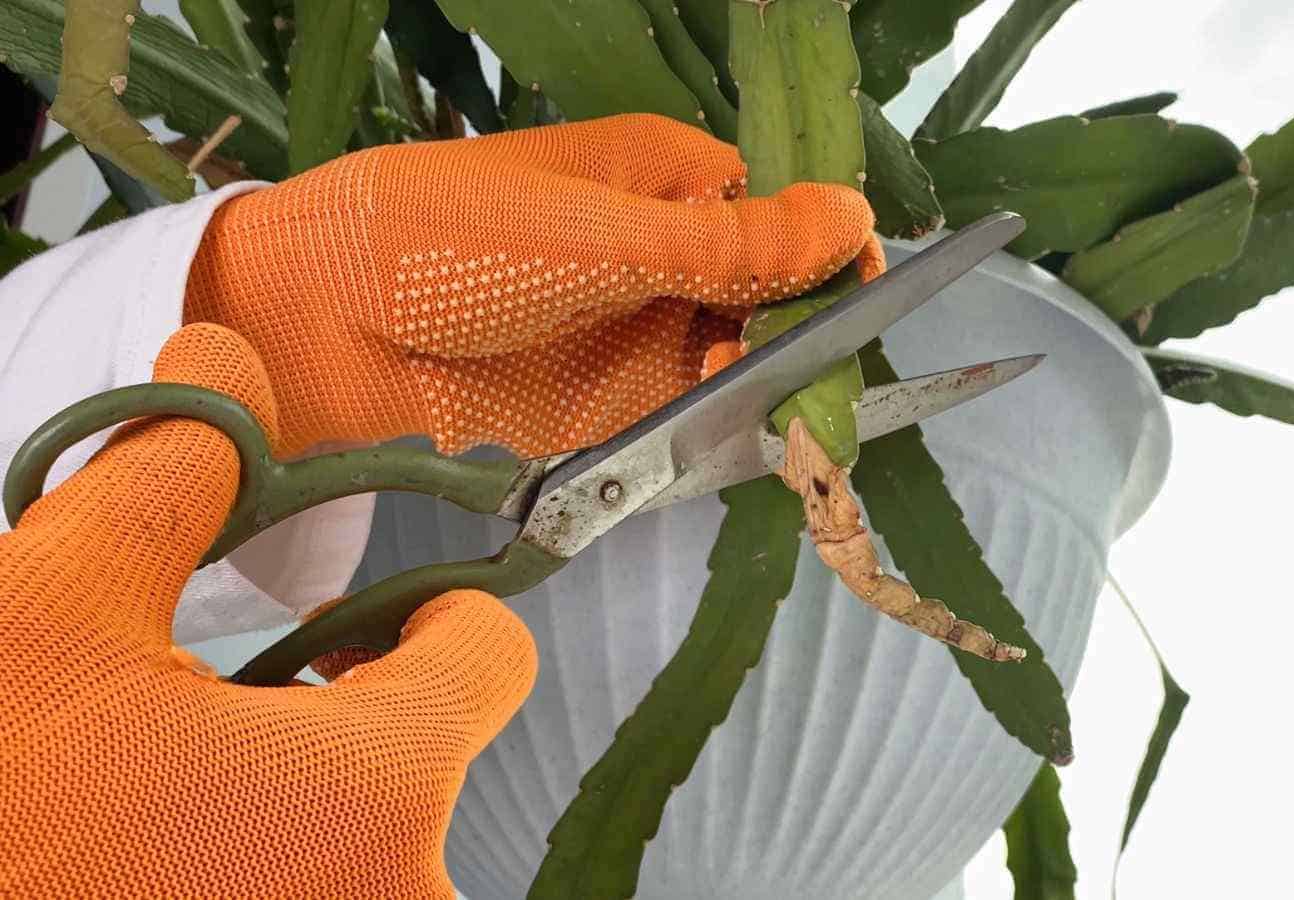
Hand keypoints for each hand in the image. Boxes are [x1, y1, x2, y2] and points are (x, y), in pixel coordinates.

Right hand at [0, 324, 534, 895]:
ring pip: (373, 842)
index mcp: (379, 790)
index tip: (349, 623)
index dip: (431, 613)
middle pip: (428, 757)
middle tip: (228, 711)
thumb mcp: (44, 612)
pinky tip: (167, 859)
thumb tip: (223, 366)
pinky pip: (332, 898)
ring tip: (177, 795)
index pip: (493, 658)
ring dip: (299, 804)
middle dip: (345, 718)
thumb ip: (165, 478)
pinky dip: (275, 868)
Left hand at [185, 113, 882, 457]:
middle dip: (808, 344)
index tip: (860, 316)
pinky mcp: (614, 405)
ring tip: (771, 422)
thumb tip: (856, 215)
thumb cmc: (439, 243)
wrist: (311, 328)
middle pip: (780, 301)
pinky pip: (696, 420)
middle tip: (812, 390)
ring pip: (748, 366)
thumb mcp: (598, 238)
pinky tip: (734, 446)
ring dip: (770, 396)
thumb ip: (730, 245)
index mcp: (669, 180)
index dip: (834, 264)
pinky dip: (724, 436)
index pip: (789, 218)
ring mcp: (642, 333)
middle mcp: (667, 254)